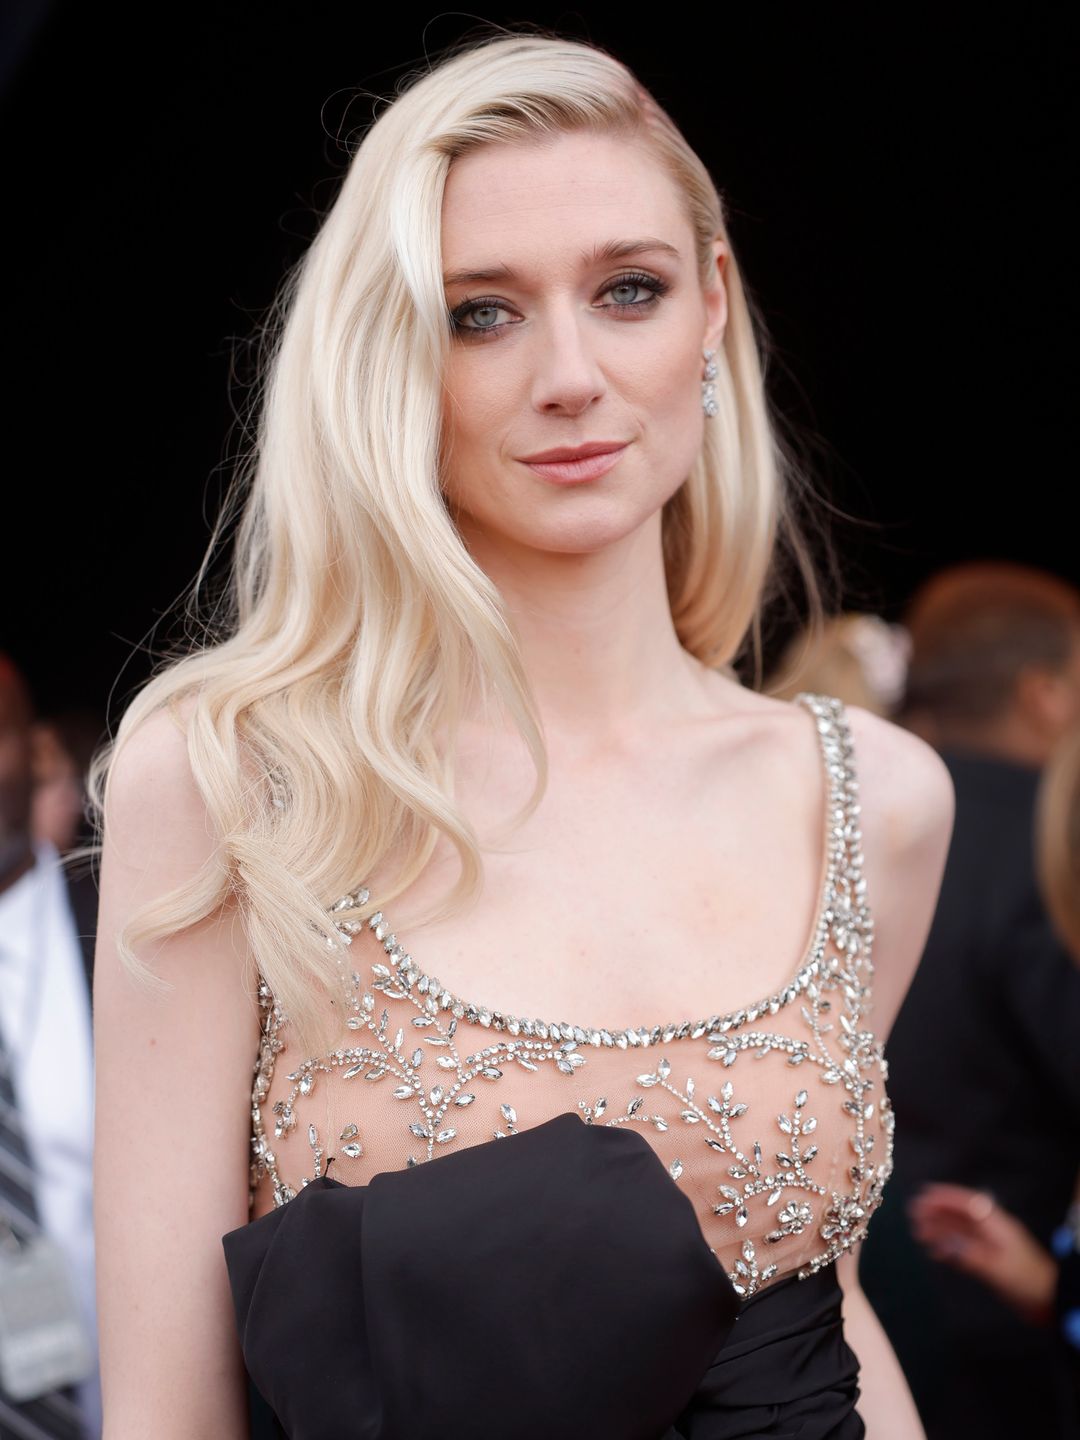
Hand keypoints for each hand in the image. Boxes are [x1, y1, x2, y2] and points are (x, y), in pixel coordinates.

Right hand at [907, 1182, 1056, 1324]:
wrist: (1049, 1301)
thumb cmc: (1025, 1280)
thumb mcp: (997, 1267)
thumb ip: (968, 1254)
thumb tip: (941, 1243)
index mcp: (997, 1224)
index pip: (967, 1203)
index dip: (944, 1197)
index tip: (922, 1195)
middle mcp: (991, 1231)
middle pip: (960, 1216)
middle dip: (937, 1213)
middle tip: (913, 1215)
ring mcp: (990, 1246)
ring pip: (960, 1232)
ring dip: (940, 1230)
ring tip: (918, 1233)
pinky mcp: (989, 1261)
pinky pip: (964, 1249)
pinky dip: (949, 1248)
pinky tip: (934, 1252)